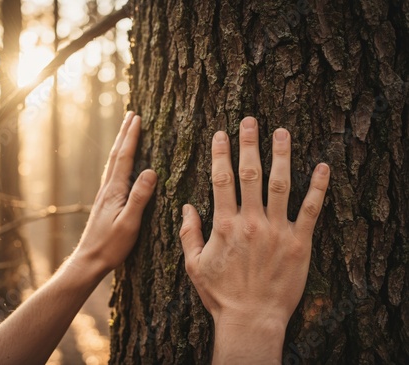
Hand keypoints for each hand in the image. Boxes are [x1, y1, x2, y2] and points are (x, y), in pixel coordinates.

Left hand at [75, 111, 156, 276]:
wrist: (88, 260)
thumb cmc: (110, 245)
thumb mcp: (129, 223)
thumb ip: (139, 196)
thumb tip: (151, 171)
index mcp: (114, 191)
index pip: (124, 157)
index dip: (131, 137)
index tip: (136, 118)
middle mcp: (107, 189)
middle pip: (116, 155)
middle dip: (124, 134)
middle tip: (130, 115)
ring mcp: (104, 196)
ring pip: (113, 163)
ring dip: (120, 145)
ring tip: (125, 133)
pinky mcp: (105, 203)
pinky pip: (112, 174)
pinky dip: (118, 161)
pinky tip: (119, 165)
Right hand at [180, 117, 329, 363]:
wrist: (251, 319)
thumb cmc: (221, 294)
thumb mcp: (193, 265)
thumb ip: (188, 233)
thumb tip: (185, 206)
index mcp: (224, 224)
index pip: (221, 179)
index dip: (221, 153)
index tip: (221, 133)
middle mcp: (251, 221)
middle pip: (250, 174)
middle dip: (249, 144)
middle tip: (251, 121)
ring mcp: (277, 230)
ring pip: (280, 184)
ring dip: (281, 155)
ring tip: (282, 132)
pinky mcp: (299, 243)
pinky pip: (310, 210)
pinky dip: (317, 188)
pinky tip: (322, 167)